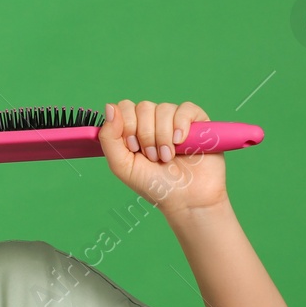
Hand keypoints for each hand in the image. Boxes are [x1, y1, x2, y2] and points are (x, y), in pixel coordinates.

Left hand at [98, 99, 228, 215]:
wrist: (186, 199)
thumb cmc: (154, 185)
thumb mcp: (122, 165)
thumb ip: (109, 137)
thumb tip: (109, 107)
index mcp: (134, 129)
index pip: (124, 107)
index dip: (127, 125)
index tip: (133, 148)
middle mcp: (153, 122)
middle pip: (143, 107)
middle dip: (146, 136)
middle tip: (152, 157)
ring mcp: (175, 121)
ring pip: (163, 109)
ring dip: (163, 137)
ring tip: (167, 157)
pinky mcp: (197, 122)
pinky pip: (185, 109)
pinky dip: (181, 125)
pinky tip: (180, 142)